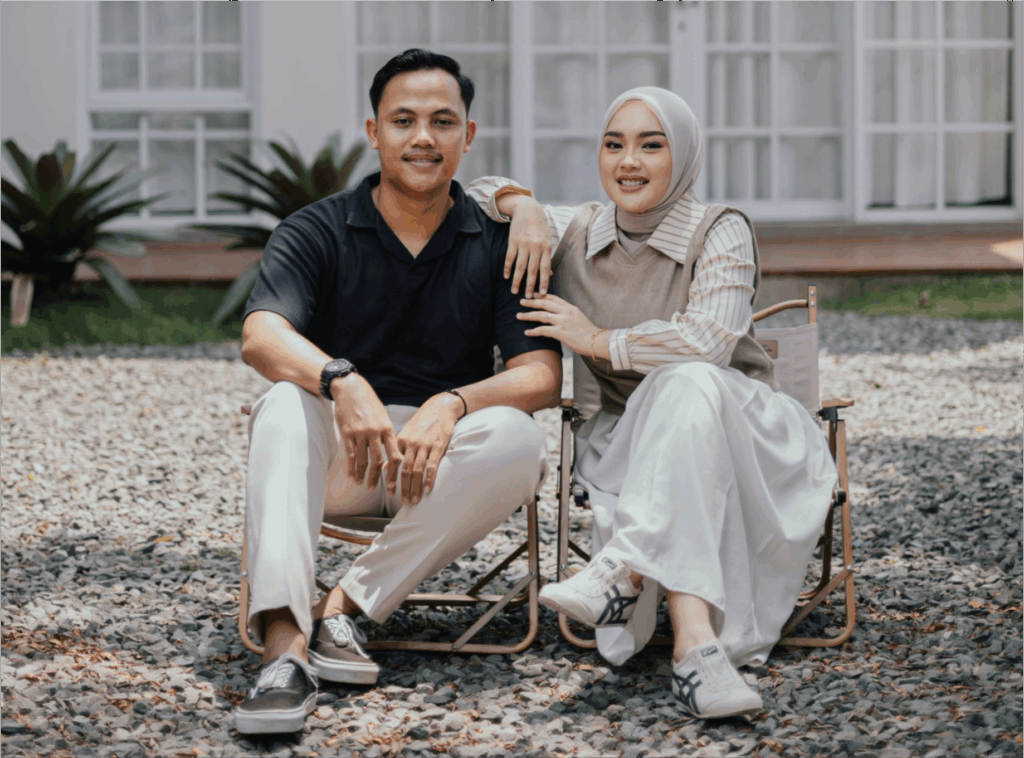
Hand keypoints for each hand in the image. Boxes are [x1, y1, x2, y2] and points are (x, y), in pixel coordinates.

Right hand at [331, 374, 401, 491]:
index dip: (394, 472)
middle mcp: (375, 432)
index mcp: (387, 428)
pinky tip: (352, 476)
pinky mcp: (347, 433)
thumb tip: (395, 454)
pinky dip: (350, 468)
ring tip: (362, 484)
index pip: (395, 455)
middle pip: (378, 461)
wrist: (351, 389)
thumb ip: (387, 435)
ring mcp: (360, 432)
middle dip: (377, 478)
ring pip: (362, 459)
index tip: (393, 484)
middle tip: (376, 489)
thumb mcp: (383, 417)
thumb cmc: (369, 404)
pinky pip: (349, 454)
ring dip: (362, 474)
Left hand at [394, 394, 462, 505]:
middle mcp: (411, 444)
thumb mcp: (406, 433)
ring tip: (415, 500)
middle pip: (405, 470)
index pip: (392, 463)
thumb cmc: (422, 422)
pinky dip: (429, 479)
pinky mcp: (438, 446)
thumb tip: (382, 467)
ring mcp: (424, 445)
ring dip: (416, 487)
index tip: (389, 492)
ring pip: (417, 470)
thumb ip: (396, 450)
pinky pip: (432, 465)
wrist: (440, 407)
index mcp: (401, 440)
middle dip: (403, 488)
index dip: (390, 478)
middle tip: (404, 503)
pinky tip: (427, 489)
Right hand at [503, 196, 551, 297]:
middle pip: (532, 270)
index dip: (543, 282)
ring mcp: (523, 244)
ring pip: (520, 266)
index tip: (542, 295)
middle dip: (530, 285)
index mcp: (546, 247)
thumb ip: (546, 257)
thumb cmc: (540, 227)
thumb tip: (549, 275)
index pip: (545, 268)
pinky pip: (509, 258)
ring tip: (514, 291)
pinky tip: (506, 277)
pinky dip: (507, 268)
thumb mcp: (547, 240)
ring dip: (517, 280)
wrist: (528, 209)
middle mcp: (535, 246)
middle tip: (528, 297)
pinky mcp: (513, 241)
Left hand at [516, 294, 601, 356]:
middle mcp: (566, 312)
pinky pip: (542, 330)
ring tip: (519, 316)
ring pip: (541, 315)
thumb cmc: (589, 333)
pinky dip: (533, 331)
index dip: (541, 295)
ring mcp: (563, 322)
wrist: (597, 341)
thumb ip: (569, 315)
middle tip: (521, 301)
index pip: (553, 298)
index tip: (532, 294)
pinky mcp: (561, 332)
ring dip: (528, 315)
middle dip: (531, 302)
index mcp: (571, 308)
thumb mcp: (580, 318)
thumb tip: (559, 316)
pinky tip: (527, 332)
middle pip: (544, 303)